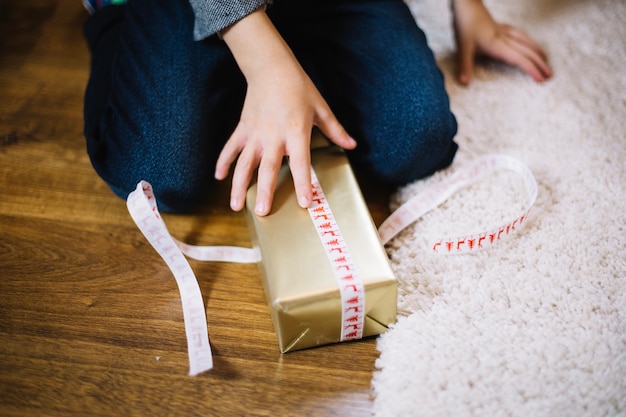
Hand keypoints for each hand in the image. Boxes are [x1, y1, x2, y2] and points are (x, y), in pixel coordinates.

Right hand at [215, 9, 355, 215]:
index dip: (303, 184)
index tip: (305, 202)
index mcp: (295, 132)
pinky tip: (219, 177)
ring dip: (238, 185)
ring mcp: (255, 134)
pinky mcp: (242, 128)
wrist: (270, 66)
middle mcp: (273, 136)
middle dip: (264, 191)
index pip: (300, 163)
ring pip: (244, 163)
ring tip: (235, 205)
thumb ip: (335, 130)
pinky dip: (223, 162)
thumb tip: (352, 144)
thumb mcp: (320, 107)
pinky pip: (230, 148)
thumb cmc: (298, 87)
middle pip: (267, 168)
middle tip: (262, 212)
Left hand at [452, 0, 552, 84]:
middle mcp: (503, 38)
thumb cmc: (464, 23)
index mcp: (497, 45)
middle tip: (550, 74)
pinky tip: (525, 41)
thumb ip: (464, 66)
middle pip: (527, 52)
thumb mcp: (462, 47)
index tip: (541, 79)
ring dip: (536, 51)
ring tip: (545, 58)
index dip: (531, 69)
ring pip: (525, 41)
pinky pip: (518, 34)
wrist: (466, 2)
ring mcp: (502, 31)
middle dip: (540, 63)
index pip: (519, 59)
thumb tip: (464, 83)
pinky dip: (526, 40)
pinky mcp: (498, 26)